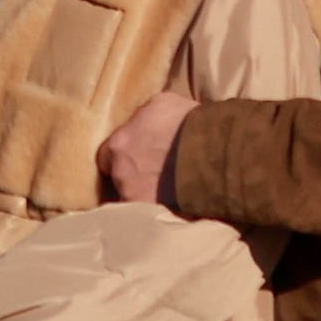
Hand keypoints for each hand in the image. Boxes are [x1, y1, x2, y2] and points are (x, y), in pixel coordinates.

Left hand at [97, 91, 195, 206]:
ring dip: (147, 195)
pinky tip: (175, 206)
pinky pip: (152, 216)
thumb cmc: (187, 121)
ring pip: (135, 199)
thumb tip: (141, 122)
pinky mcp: (155, 213)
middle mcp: (121, 174)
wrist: (214, 150)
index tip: (135, 158)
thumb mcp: (160, 104)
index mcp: (118, 146)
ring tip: (169, 191)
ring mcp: (136, 197)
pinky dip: (161, 211)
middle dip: (133, 177)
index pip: (106, 156)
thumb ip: (142, 117)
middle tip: (155, 174)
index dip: (121, 157)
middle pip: (120, 180)